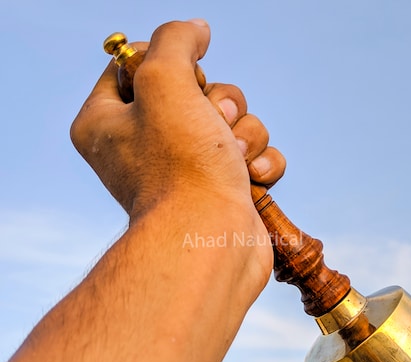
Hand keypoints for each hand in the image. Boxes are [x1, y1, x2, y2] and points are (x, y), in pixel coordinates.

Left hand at [70, 19, 284, 219]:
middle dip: (218, 103)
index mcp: (108, 123)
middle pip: (196, 91)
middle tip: (213, 124)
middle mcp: (146, 147)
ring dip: (244, 133)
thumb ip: (175, 40)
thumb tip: (197, 31)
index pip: (134, 66)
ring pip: (232, 122)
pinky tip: (253, 178)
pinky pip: (254, 155)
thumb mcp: (164, 81)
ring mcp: (189, 171)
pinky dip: (261, 163)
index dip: (167, 63)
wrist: (211, 240)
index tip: (182, 80)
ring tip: (234, 158)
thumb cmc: (181, 167)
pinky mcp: (226, 191)